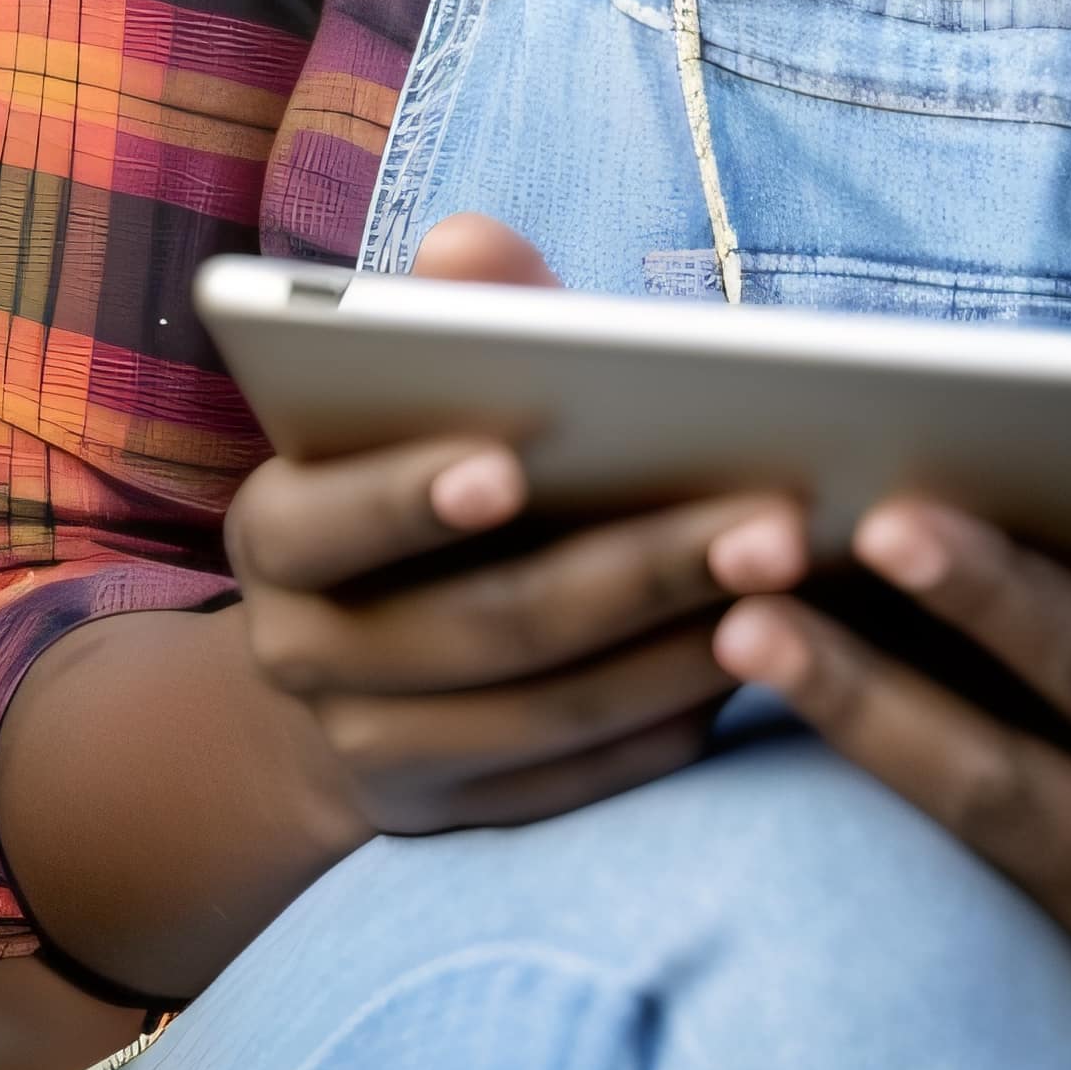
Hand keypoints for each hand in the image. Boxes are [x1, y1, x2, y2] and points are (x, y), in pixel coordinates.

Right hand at [217, 213, 810, 841]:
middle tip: (769, 520)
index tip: (510, 464)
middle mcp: (305, 655)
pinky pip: (585, 780)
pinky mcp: (463, 822)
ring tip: (793, 581)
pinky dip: (677, 719)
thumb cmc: (418, 474)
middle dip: (634, 571)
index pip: (326, 523)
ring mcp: (379, 755)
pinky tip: (767, 656)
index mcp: (278, 533)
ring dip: (682, 650)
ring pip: (549, 713)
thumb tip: (466, 247)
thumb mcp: (423, 390)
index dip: (408, 497)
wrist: (356, 660)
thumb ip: (461, 316)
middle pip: (484, 625)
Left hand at [700, 455, 1070, 1016]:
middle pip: (1010, 793)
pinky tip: (818, 700)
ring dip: (853, 738)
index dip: (999, 599)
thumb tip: (1043, 414)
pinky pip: (991, 875)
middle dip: (869, 694)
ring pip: (977, 847)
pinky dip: (902, 784)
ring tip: (745, 639)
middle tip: (746, 604)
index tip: (885, 519)